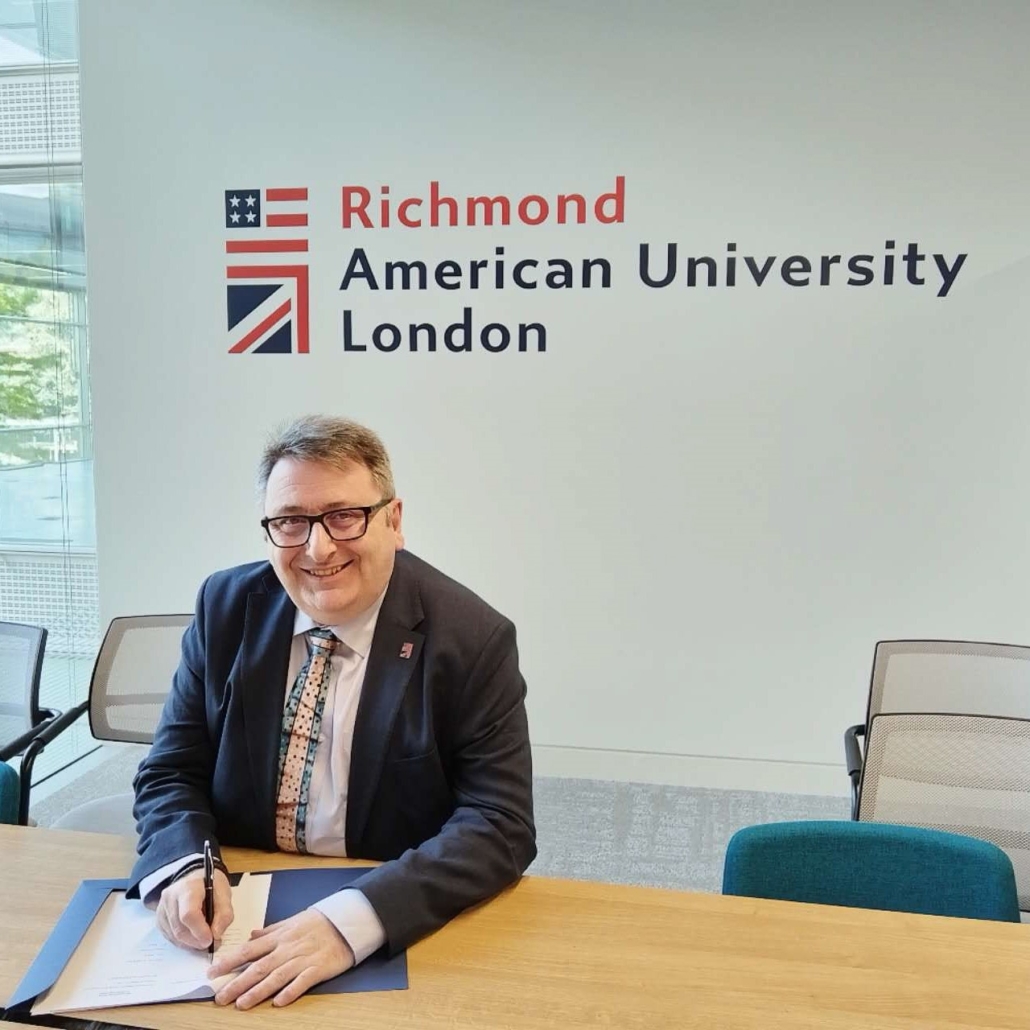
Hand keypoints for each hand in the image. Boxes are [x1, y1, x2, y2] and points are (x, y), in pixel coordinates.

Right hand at [155, 867, 232, 950]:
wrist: (196, 877)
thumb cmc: (211, 885)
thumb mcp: (224, 893)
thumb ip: (224, 914)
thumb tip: (216, 935)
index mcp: (188, 887)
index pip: (188, 914)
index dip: (199, 931)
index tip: (211, 940)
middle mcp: (170, 898)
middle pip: (179, 928)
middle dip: (196, 941)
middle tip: (212, 943)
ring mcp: (162, 908)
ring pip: (174, 936)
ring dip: (190, 944)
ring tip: (204, 940)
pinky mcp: (159, 918)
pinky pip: (169, 937)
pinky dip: (183, 942)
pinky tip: (194, 938)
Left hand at [208, 908, 354, 1008]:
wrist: (346, 922)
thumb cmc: (318, 922)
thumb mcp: (292, 921)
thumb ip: (270, 931)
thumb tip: (251, 935)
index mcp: (280, 937)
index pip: (250, 950)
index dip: (230, 961)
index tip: (213, 973)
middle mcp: (287, 949)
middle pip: (259, 967)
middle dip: (238, 983)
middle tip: (220, 997)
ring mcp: (303, 959)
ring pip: (276, 977)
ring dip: (258, 991)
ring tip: (241, 1004)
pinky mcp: (318, 968)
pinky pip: (303, 982)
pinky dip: (291, 991)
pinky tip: (279, 1002)